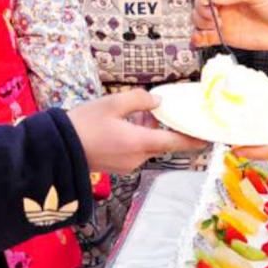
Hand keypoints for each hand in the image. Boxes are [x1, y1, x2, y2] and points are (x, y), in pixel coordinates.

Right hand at [69, 90, 205, 173]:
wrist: (57, 150)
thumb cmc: (83, 125)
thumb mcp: (112, 104)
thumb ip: (139, 100)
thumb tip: (158, 102)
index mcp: (139, 143)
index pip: (176, 142)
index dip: (194, 139)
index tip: (210, 137)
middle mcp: (137, 158)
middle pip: (161, 142)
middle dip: (164, 128)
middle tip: (163, 110)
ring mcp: (127, 165)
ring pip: (147, 146)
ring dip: (147, 131)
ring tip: (136, 113)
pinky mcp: (117, 167)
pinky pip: (135, 151)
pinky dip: (136, 138)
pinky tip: (123, 125)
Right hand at [193, 0, 267, 52]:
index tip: (211, 3)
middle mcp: (227, 1)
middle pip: (200, 3)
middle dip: (202, 11)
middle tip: (216, 17)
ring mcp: (226, 18)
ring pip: (200, 20)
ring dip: (201, 24)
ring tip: (216, 26)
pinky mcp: (228, 35)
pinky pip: (206, 37)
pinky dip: (199, 38)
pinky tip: (201, 39)